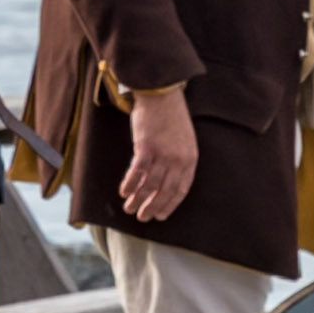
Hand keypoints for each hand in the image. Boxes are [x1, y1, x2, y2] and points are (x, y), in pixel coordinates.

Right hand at [119, 87, 197, 221]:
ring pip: (149, 185)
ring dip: (138, 199)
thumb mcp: (184, 140)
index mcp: (190, 159)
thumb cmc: (171, 117)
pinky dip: (129, 184)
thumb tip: (167, 180)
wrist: (161, 95)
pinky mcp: (146, 147)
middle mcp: (178, 159)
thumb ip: (179, 160)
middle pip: (164, 191)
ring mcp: (163, 154)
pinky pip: (136, 172)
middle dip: (152, 207)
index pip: (181, 190)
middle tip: (143, 217)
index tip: (160, 215)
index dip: (170, 205)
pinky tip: (123, 192)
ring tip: (129, 208)